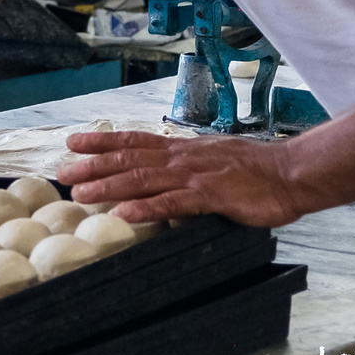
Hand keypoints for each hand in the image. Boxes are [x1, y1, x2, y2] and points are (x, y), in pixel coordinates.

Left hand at [58, 130, 303, 227]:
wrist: (292, 172)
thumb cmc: (255, 169)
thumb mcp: (213, 160)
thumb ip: (187, 165)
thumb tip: (164, 173)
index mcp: (181, 149)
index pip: (133, 140)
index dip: (102, 140)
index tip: (73, 141)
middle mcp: (181, 158)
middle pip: (128, 158)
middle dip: (93, 165)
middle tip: (62, 173)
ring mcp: (194, 176)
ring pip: (142, 179)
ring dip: (108, 187)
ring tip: (80, 194)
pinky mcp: (210, 197)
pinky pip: (172, 203)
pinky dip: (146, 208)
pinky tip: (124, 214)